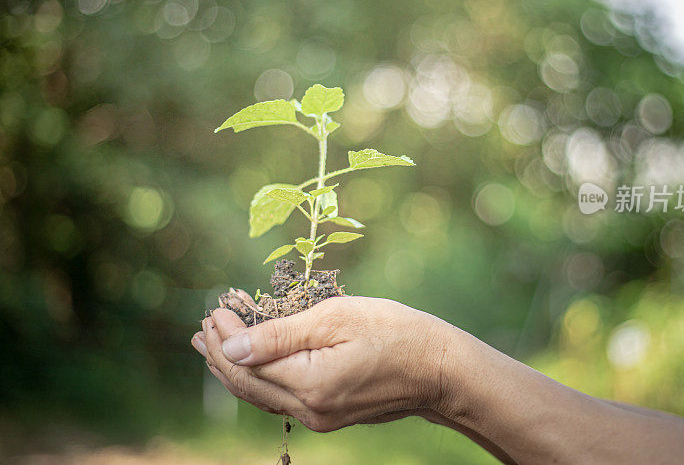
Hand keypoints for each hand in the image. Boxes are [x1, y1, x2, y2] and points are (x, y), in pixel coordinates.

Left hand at [191, 296, 449, 431]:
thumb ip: (280, 335)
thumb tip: (231, 346)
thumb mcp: (335, 319)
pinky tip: (254, 362)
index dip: (224, 336)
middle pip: (247, 385)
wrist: (439, 369)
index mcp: (309, 383)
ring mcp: (319, 417)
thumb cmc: (394, 332)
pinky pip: (280, 399)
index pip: (246, 363)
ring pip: (261, 395)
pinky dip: (260, 377)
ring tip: (215, 344)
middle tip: (203, 327)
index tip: (215, 307)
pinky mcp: (329, 415)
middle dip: (219, 355)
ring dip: (235, 368)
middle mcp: (309, 410)